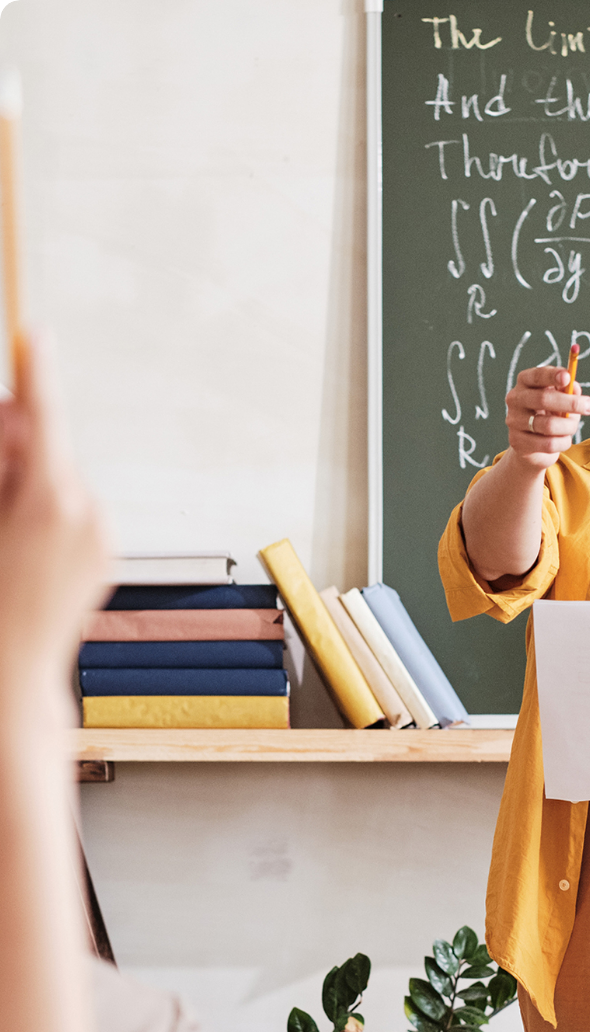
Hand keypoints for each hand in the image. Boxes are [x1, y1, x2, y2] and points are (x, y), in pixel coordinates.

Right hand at [0, 335, 108, 706]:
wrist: (13, 669)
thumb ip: (0, 461)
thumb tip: (18, 420)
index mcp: (51, 499)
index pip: (44, 418)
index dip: (37, 372)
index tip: (36, 332)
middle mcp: (89, 511)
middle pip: (46, 445)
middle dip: (11, 446)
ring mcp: (103, 533)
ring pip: (57, 478)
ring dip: (25, 484)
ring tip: (3, 530)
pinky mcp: (107, 551)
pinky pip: (72, 510)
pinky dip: (45, 511)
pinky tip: (23, 547)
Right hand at [503, 364, 589, 471]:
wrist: (532, 445)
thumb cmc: (549, 415)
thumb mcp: (561, 400)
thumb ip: (569, 391)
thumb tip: (575, 388)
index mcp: (525, 382)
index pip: (537, 376)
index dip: (552, 375)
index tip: (568, 377)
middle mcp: (515, 399)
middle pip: (543, 399)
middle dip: (570, 403)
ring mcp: (514, 421)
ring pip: (548, 424)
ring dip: (569, 426)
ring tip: (573, 426)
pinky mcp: (517, 442)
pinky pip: (548, 444)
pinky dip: (563, 442)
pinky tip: (564, 440)